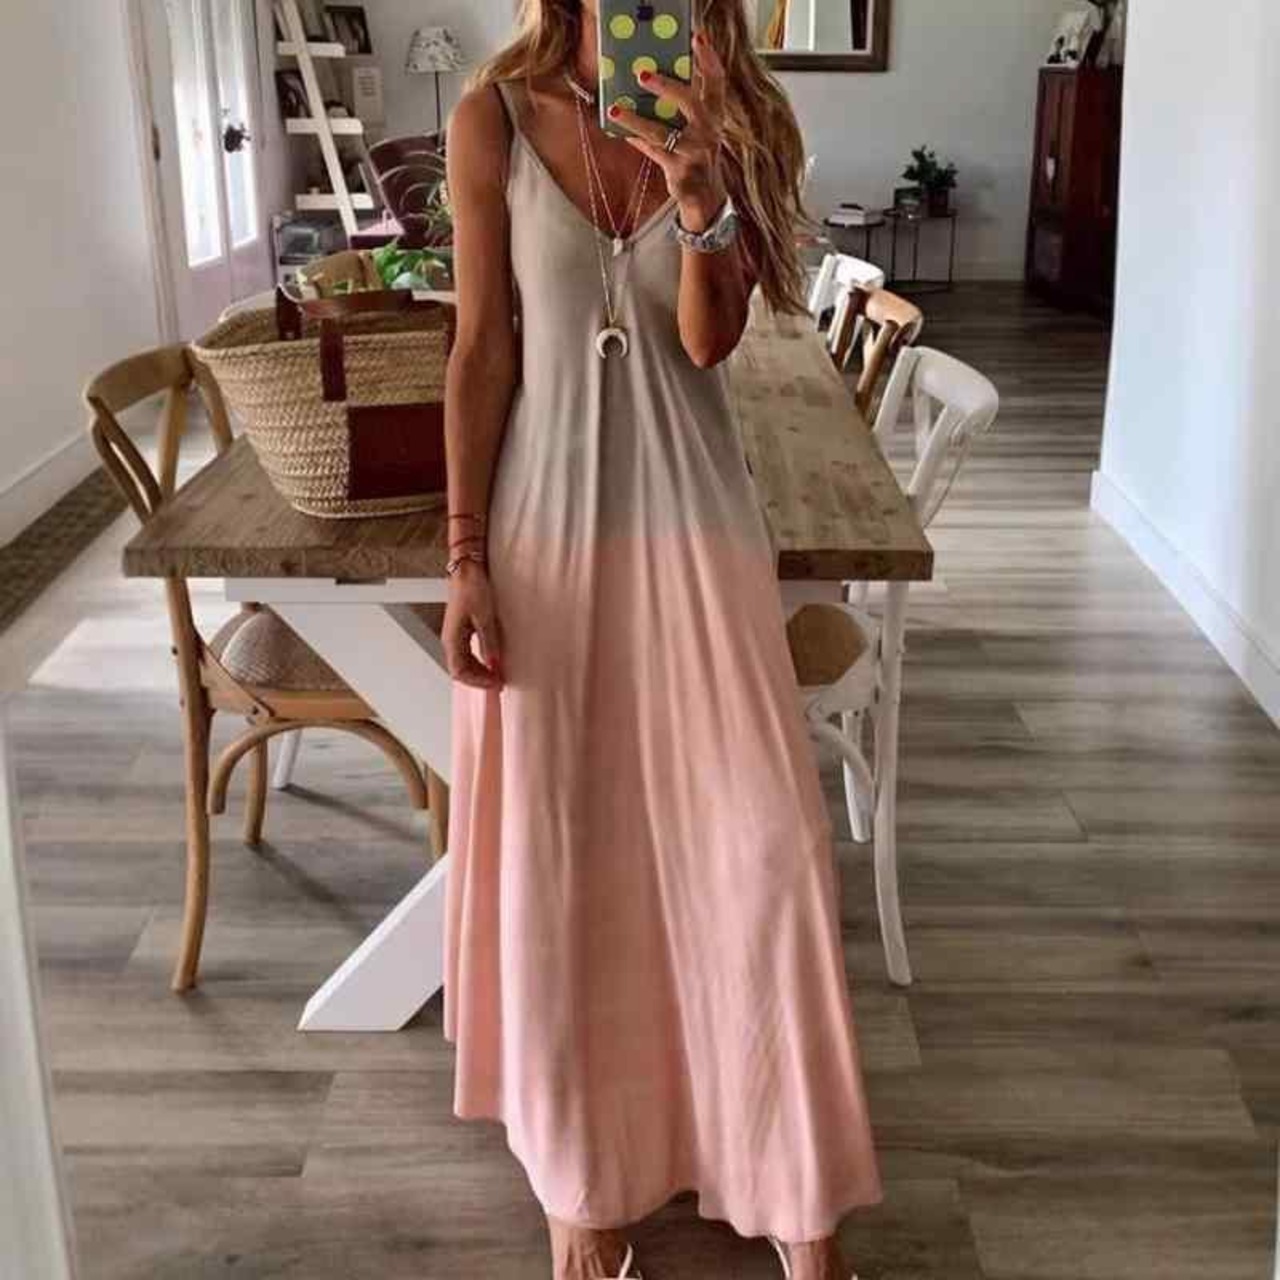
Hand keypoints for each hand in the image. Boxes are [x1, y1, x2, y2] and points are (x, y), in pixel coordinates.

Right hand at [443, 561, 504, 689]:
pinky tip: (490, 661)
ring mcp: (454, 635)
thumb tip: (493, 662)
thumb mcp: (485, 617)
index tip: (494, 683)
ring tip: (496, 674)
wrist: (467, 570)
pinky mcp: (461, 630)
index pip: (459, 671)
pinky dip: (478, 661)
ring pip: (463, 662)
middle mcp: (450, 639)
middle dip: (478, 679)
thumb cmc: (472, 588)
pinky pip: (466, 653)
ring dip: (478, 671)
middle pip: (460, 670)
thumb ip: (488, 642)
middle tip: (498, 682)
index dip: (477, 681)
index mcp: (452, 638)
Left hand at [608, 29, 728, 229]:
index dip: (709, 60)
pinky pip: (652, 151)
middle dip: (667, 86)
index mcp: (715, 117)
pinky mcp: (680, 172)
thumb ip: (683, 107)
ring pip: (662, 132)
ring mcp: (694, 153)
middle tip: (643, 74)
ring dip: (637, 120)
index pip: (717, 83)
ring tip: (616, 109)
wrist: (705, 198)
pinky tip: (620, 129)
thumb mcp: (698, 129)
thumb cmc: (697, 155)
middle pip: (690, 103)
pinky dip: (636, 140)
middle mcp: (708, 133)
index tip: (697, 39)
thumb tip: (651, 81)